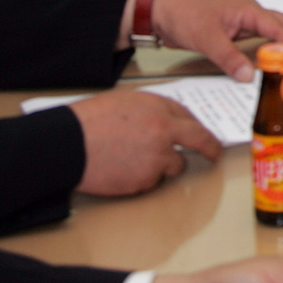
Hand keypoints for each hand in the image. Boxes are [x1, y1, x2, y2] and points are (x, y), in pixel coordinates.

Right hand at [67, 89, 221, 196]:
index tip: (209, 137)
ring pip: (174, 166)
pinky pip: (152, 181)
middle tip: (214, 154)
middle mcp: (165, 134)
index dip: (201, 129)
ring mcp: (156, 160)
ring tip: (135, 157)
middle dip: (210, 149)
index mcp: (161, 110)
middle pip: (200, 142)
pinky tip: (123, 168)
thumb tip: (173, 121)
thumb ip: (156, 110)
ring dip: (164, 164)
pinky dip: (143, 177)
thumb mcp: (128, 101)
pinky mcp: (144, 181)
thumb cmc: (92, 120)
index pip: (193, 120)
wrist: (69, 144)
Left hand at [142, 0, 282, 80]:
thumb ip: (228, 56)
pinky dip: (272, 45)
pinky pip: (259, 39)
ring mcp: (240, 22)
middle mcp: (247, 14)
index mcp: (246, 10)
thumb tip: (249, 75)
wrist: (159, 12)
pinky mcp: (232, 32)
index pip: (276, 28)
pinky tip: (276, 53)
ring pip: (273, 30)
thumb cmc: (182, 14)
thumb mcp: (206, 37)